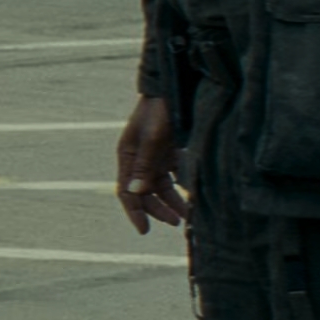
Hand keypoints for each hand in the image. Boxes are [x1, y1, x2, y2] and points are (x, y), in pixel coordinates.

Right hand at [113, 96, 186, 233]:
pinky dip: (181, 190)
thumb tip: (135, 193)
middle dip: (157, 210)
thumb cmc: (160, 111)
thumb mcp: (151, 139)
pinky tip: (192, 197)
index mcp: (127, 156)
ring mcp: (155, 157)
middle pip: (144, 193)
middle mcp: (139, 160)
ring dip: (171, 202)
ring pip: (161, 188)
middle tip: (176, 222)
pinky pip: (174, 178)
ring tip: (187, 215)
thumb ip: (144, 166)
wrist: (175, 88)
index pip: (126, 191)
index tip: (144, 230)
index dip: (134, 212)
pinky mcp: (170, 153)